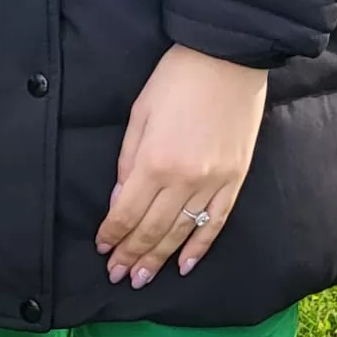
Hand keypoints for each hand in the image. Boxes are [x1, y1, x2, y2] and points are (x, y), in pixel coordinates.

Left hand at [94, 45, 267, 288]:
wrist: (228, 57)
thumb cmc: (178, 76)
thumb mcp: (141, 111)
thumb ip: (128, 159)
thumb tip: (120, 200)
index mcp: (154, 161)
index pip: (127, 212)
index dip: (112, 234)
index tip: (102, 249)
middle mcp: (183, 180)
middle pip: (152, 229)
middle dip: (131, 255)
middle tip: (118, 276)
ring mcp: (212, 183)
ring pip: (181, 233)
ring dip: (159, 258)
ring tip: (143, 279)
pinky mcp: (234, 179)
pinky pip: (215, 223)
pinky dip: (200, 247)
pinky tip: (186, 264)